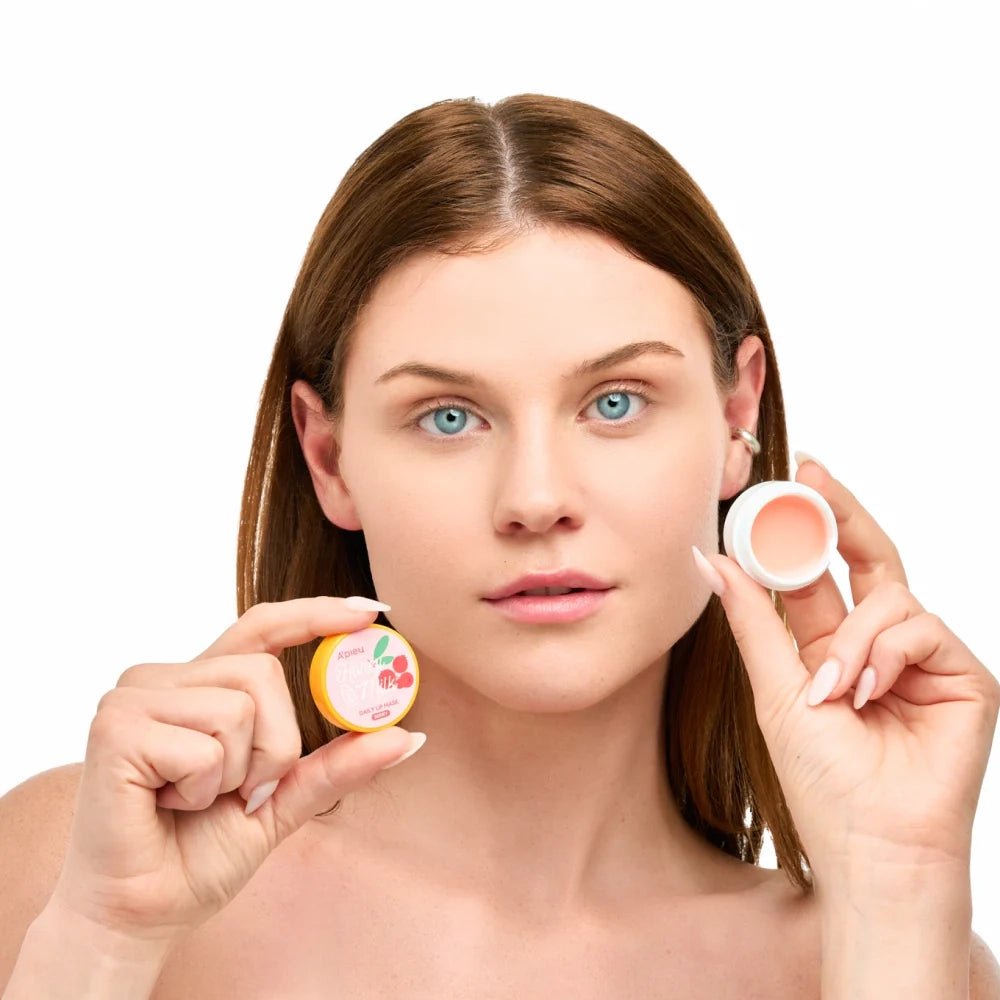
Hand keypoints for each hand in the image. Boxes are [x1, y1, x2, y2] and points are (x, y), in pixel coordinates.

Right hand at [48, 597, 425, 944]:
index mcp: (204, 685)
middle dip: (274, 744)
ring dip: (237, 772)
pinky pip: (202, 746)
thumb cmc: (198, 853)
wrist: (140, 915)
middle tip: (240, 791)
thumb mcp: (285, 801)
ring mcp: (134, 697)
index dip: (316, 613)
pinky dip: (201, 789)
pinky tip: (166, 805)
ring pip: (238, 707)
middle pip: (262, 672)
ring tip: (195, 799)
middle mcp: (165, 678)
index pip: (263, 627)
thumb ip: (337, 765)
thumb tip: (408, 737)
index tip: (371, 613)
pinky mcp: (115, 727)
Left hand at [693, 459, 999, 879]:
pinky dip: (885, 654)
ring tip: (832, 689)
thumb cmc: (822, 780)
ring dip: (852, 637)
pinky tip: (867, 692)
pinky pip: (922, 626)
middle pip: (866, 556)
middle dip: (838, 512)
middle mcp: (877, 642)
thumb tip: (712, 559)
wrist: (871, 844)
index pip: (819, 570)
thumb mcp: (775, 688)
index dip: (802, 527)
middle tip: (811, 472)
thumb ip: (752, 620)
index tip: (778, 480)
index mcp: (830, 644)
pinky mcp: (962, 674)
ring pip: (889, 594)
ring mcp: (921, 656)